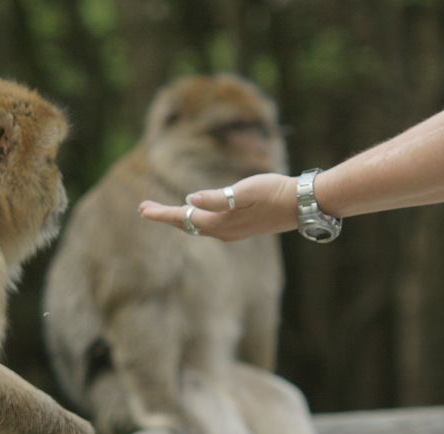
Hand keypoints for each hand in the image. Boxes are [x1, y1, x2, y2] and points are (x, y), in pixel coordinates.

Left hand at [138, 173, 297, 240]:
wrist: (302, 204)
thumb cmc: (274, 192)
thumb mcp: (245, 191)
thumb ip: (217, 197)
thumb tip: (190, 199)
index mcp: (219, 223)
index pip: (183, 218)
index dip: (161, 213)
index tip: (142, 210)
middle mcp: (223, 232)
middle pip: (186, 224)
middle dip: (166, 216)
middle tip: (144, 208)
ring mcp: (232, 232)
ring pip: (197, 226)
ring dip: (179, 217)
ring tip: (162, 210)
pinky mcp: (241, 228)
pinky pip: (209, 226)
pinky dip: (195, 219)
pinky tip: (194, 212)